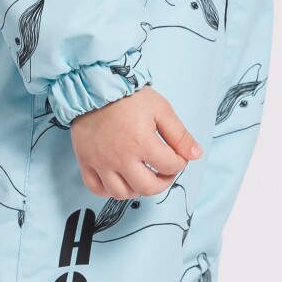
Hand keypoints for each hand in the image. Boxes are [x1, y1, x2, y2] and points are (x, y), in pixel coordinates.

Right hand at [68, 86, 202, 199]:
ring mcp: (101, 162)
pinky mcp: (86, 162)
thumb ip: (179, 134)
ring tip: (142, 176)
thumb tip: (195, 155)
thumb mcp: (161, 109)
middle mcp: (121, 158)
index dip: (179, 163)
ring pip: (122, 193)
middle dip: (162, 182)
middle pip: (148, 188)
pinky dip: (109, 190)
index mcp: (142, 143)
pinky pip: (96, 188)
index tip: (177, 156)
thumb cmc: (128, 97)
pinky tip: (119, 180)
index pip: (170, 167)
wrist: (94, 88)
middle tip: (164, 171)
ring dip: (136, 190)